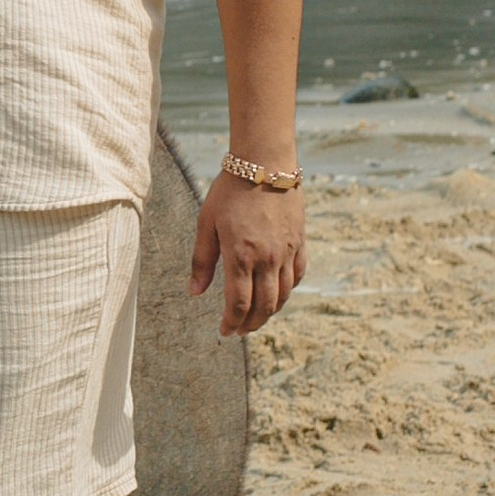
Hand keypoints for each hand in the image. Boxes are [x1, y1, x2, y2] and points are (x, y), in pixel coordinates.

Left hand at [190, 172, 305, 335]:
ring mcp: (286, 252)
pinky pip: (297, 276)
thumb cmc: (230, 192)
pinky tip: (277, 294)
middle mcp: (267, 259)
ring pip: (283, 295)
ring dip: (269, 312)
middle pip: (264, 306)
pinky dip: (288, 291)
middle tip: (239, 330)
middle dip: (250, 323)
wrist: (265, 164)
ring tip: (256, 317)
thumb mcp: (206, 224)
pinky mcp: (299, 243)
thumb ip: (202, 261)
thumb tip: (195, 292)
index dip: (232, 323)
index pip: (239, 304)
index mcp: (241, 256)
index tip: (224, 331)